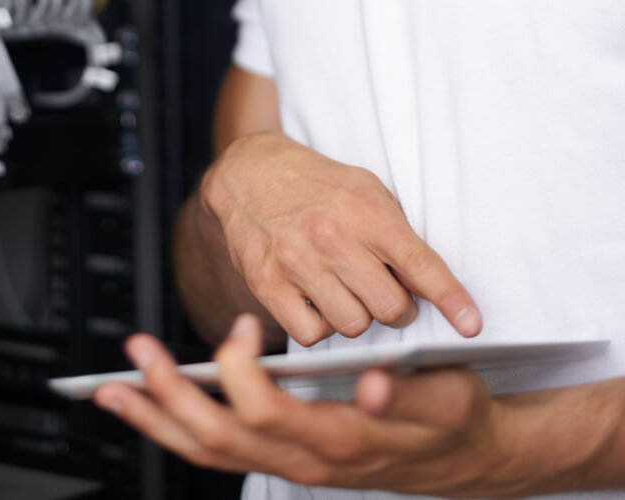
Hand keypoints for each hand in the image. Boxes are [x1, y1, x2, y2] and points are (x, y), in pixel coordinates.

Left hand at [95, 315, 528, 497]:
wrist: (461, 461)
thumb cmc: (451, 421)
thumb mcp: (447, 399)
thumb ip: (407, 393)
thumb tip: (370, 384)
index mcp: (340, 438)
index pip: (264, 413)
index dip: (239, 371)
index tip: (238, 329)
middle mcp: (305, 460)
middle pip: (217, 437)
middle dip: (168, 396)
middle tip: (136, 355)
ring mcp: (290, 466)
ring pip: (208, 452)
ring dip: (157, 421)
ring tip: (114, 391)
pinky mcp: (284, 460)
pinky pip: (218, 453)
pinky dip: (176, 431)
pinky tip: (152, 409)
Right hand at [201, 132, 480, 345]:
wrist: (249, 174)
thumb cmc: (317, 185)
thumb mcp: (365, 190)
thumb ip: (396, 234)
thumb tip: (425, 287)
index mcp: (364, 210)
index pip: (420, 264)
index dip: (451, 299)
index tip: (471, 325)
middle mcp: (330, 235)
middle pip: (389, 307)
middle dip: (396, 309)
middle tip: (383, 294)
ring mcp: (295, 261)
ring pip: (352, 325)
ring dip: (356, 317)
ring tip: (345, 293)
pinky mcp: (266, 283)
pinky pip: (310, 333)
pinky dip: (319, 327)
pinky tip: (316, 303)